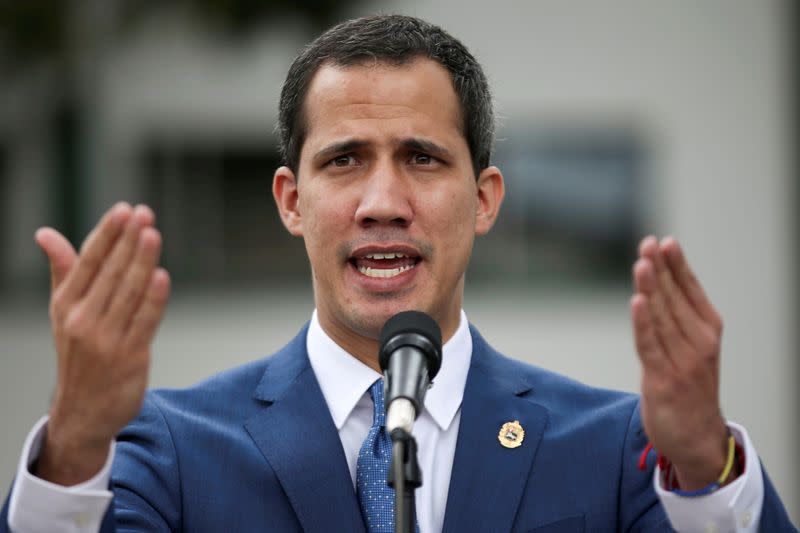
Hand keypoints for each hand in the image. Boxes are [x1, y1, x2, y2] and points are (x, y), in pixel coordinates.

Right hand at [35, 203, 170, 484]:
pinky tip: (162, 276)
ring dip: (142, 262)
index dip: (108, 234)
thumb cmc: (78, 352)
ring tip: (153, 234)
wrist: (83, 410)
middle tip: (144, 213)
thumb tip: (45, 233)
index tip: (124, 210)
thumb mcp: (63, 311)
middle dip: (128, 241)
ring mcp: (106, 339)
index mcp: (66, 303)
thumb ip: (63, 270)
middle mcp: (83, 319)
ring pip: (129, 293)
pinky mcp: (130, 356)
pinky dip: (153, 299)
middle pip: (111, 272)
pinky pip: (144, 322)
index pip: (89, 261)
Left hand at [631, 236, 729, 489]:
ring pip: (662, 318)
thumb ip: (676, 317)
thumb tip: (657, 282)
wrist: (697, 438)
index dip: (676, 265)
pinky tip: (637, 302)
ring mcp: (682, 362)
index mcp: (708, 331)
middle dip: (659, 269)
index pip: (690, 290)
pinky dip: (643, 323)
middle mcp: (699, 343)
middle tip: (648, 244)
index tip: (663, 242)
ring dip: (651, 289)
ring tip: (642, 263)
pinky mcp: (663, 380)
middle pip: (673, 299)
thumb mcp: (690, 347)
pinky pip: (650, 346)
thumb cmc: (690, 386)